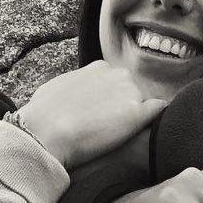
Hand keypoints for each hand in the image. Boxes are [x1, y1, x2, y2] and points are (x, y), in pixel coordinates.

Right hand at [14, 61, 165, 169]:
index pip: (116, 81)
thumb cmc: (44, 112)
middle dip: (125, 105)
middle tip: (112, 126)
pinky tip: (153, 126)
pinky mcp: (137, 114)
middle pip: (132, 90)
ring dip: (138, 115)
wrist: (46, 131)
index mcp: (100, 67)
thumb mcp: (58, 87)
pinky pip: (158, 109)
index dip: (112, 99)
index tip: (104, 113)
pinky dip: (157, 116)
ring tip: (122, 134)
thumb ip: (74, 85)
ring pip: (144, 102)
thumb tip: (72, 94)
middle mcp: (119, 75)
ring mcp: (130, 93)